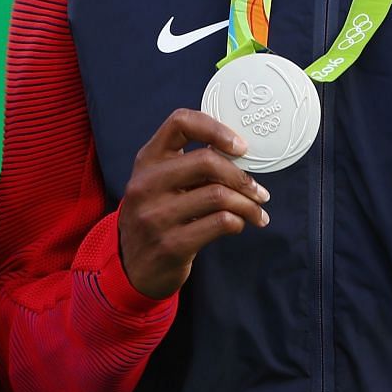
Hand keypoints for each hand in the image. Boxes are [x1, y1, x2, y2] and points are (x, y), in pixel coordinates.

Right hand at [118, 108, 269, 300]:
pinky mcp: (170, 244)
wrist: (133, 268)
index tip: (240, 147)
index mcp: (147, 161)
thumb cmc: (157, 218)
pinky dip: (239, 222)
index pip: (180, 122)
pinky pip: (219, 223)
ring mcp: (155, 216)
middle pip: (206, 161)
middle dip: (241, 176)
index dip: (215, 129)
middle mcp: (146, 184)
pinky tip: (239, 225)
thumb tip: (238, 155)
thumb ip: (188, 166)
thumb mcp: (159, 184)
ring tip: (257, 212)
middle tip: (258, 191)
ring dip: (248, 204)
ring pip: (218, 195)